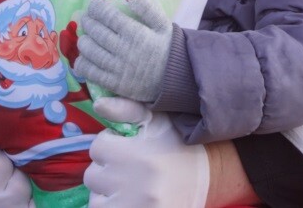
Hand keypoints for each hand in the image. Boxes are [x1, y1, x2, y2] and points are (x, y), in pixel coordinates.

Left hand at [75, 0, 172, 102]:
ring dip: (84, 41)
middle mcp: (125, 50)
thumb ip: (148, 8)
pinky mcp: (116, 84)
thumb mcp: (164, 24)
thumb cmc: (169, 48)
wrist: (177, 78)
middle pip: (96, 32)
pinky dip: (83, 64)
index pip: (108, 16)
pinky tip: (83, 58)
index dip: (96, 7)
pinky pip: (92, 73)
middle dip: (87, 22)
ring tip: (85, 36)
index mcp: (136, 33)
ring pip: (91, 51)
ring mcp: (119, 68)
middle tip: (85, 18)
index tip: (93, 4)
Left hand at [85, 98, 208, 207]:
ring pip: (96, 196)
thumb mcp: (158, 121)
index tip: (125, 147)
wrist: (209, 180)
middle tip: (128, 167)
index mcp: (140, 155)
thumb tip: (99, 104)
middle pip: (93, 174)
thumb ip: (128, 109)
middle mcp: (135, 185)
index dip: (110, 144)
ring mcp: (134, 206)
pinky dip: (110, 205)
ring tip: (129, 184)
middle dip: (107, 168)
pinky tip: (128, 198)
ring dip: (106, 190)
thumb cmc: (179, 146)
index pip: (98, 147)